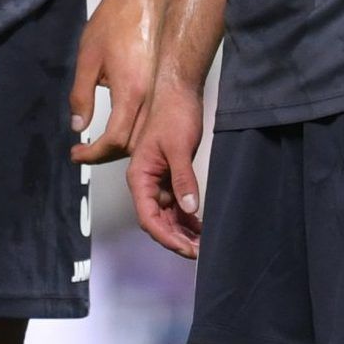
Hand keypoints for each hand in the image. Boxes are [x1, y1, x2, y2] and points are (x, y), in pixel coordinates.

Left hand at [70, 0, 155, 164]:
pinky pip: (152, 120)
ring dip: (124, 146)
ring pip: (146, 136)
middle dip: (108, 155)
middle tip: (85, 153)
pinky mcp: (163, 85)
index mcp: (130, 91)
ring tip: (100, 146)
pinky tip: (121, 128)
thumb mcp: (87, 59)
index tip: (77, 154)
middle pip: (134, 145)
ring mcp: (160, 91)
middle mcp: (151, 96)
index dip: (94, 153)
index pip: (114, 139)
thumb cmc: (113, 22)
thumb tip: (79, 126)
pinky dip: (136, 132)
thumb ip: (81, 96)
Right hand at [129, 73, 204, 257]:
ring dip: (182, 232)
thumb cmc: (173, 113)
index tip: (186, 248)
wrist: (178, 92)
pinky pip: (176, 204)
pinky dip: (187, 218)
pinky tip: (201, 227)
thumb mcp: (179, 147)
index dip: (166, 237)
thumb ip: (183, 178)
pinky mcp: (170, 175)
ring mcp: (158, 180)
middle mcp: (145, 182)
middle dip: (176, 239)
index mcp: (139, 176)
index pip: (148, 217)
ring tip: (203, 245)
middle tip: (200, 252)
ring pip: (167, 216)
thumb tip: (189, 207)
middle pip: (156, 222)